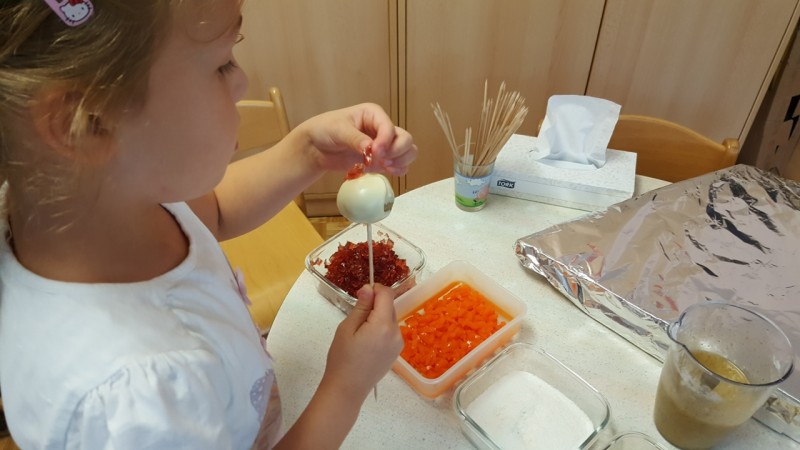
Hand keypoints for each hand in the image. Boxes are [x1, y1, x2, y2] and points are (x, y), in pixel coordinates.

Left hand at [296, 103, 417, 175]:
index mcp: (374, 114)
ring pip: (408, 151)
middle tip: (381, 160)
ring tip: (386, 167)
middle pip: (405, 139)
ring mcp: (384, 145)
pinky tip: (387, 171)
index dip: (386, 141)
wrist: (315, 147)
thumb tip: (371, 148)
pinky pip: (400, 165)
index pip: (389, 128)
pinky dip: (398, 170)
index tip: (375, 152)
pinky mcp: (381, 160)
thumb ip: (355, 139)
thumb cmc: (325, 130)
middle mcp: (382, 128)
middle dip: (397, 152)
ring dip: (401, 161)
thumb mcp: (338, 130)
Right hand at [322, 283, 403, 401]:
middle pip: (389, 306)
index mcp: (384, 325)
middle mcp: (396, 333)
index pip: (387, 294)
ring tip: (359, 331)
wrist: (347, 389)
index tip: (360, 295)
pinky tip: (366, 340)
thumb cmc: (342, 359)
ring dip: (378, 316)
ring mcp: (398, 343)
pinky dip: (381, 328)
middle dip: (375, 304)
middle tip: (356, 316)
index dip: (375, 289)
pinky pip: (390, 330)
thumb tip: (369, 288)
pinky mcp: (396, 351)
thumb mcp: (347, 328)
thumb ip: (361, 306)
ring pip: (390, 318)